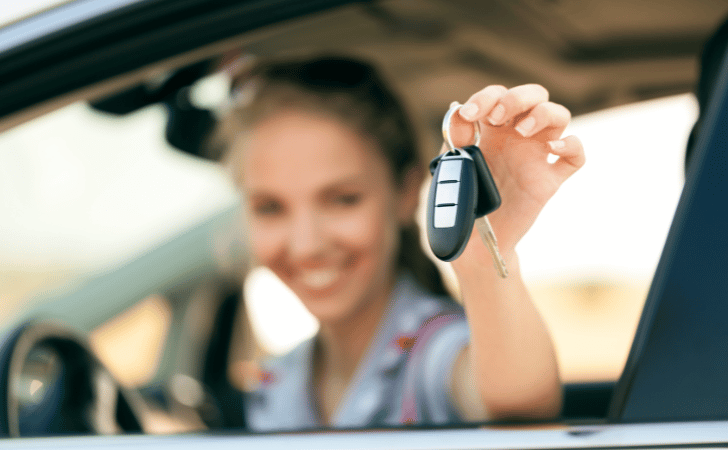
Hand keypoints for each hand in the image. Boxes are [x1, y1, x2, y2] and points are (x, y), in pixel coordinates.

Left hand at [446, 84, 583, 254]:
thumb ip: (454, 138)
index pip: (498, 95)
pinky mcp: (549, 180)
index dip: (486, 97)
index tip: (469, 116)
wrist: (473, 242)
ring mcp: (535, 156)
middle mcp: (517, 137)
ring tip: (521, 131)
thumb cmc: (462, 201)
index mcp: (492, 130)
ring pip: (559, 115)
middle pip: (534, 95)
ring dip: (542, 113)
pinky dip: (571, 145)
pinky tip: (552, 149)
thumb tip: (459, 111)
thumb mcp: (452, 165)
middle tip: (496, 118)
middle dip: (516, 97)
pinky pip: (576, 156)